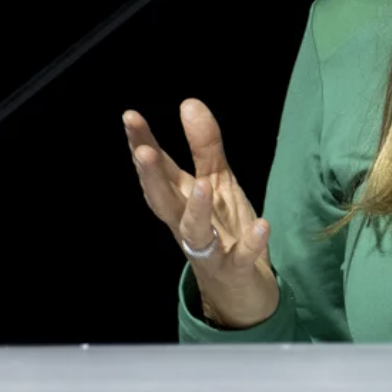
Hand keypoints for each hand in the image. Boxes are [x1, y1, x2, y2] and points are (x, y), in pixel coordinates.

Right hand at [124, 99, 277, 328]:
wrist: (241, 288)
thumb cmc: (223, 228)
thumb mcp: (217, 181)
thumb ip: (204, 145)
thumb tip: (188, 102)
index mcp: (179, 199)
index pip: (157, 169)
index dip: (142, 144)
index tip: (130, 117)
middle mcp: (186, 222)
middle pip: (162, 200)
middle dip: (151, 177)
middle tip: (143, 151)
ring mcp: (208, 249)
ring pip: (195, 231)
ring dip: (196, 210)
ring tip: (202, 186)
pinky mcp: (233, 268)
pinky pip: (240, 257)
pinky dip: (249, 244)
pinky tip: (261, 226)